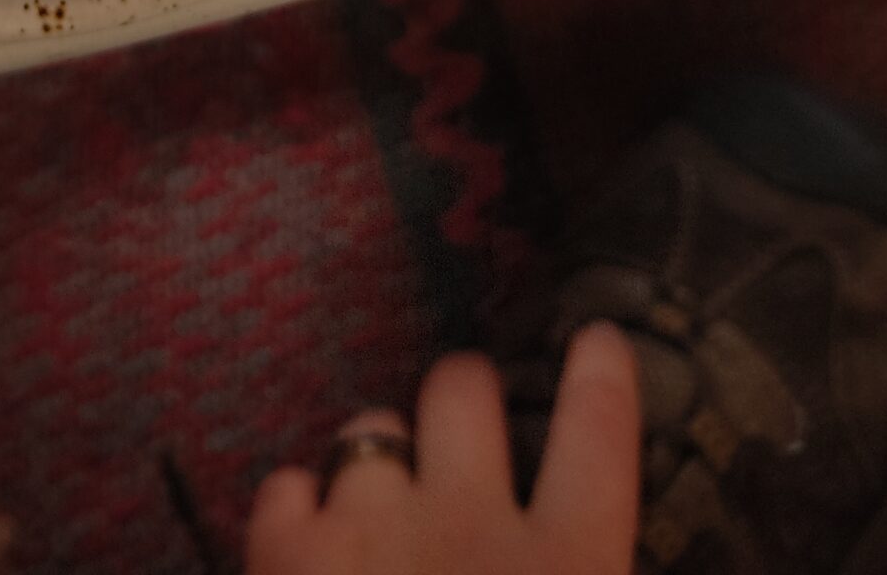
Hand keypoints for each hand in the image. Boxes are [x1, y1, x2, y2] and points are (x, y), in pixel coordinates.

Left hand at [246, 322, 639, 574]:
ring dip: (374, 461)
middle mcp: (474, 522)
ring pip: (369, 432)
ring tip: (372, 507)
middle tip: (456, 422)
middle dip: (458, 395)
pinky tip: (300, 541)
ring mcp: (375, 526)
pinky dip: (294, 512)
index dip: (601, 380)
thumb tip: (564, 543)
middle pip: (462, 393)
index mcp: (569, 567)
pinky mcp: (290, 551)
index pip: (599, 441)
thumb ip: (570, 561)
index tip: (598, 335)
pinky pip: (286, 487)